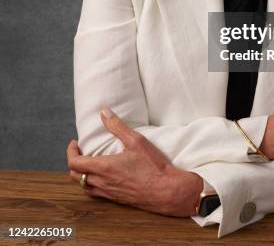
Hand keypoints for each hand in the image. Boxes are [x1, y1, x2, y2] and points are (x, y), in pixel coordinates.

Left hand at [67, 108, 203, 216]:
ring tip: (89, 162)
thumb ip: (118, 126)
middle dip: (73, 162)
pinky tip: (102, 177)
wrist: (165, 191)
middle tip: (81, 150)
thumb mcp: (136, 140)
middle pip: (75, 176)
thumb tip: (104, 112)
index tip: (74, 142)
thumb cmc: (152, 166)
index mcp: (103, 167)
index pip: (74, 163)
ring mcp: (108, 193)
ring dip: (81, 174)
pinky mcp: (116, 199)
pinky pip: (95, 193)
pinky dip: (91, 184)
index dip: (70, 152)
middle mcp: (102, 182)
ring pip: (83, 186)